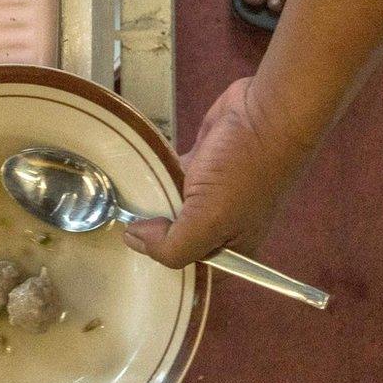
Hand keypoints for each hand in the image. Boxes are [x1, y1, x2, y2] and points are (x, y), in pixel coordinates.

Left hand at [124, 77, 314, 267]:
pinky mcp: (199, 165)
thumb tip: (134, 241)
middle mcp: (220, 225)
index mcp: (231, 248)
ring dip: (148, 204)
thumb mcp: (209, 220)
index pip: (192, 271)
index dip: (165, 265)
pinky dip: (154, 176)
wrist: (266, 112)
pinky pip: (168, 178)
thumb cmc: (244, 170)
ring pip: (170, 208)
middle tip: (119, 222)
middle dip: (152, 233)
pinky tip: (133, 174)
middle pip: (177, 239)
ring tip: (117, 199)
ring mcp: (209, 194)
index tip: (133, 251)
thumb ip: (172, 245)